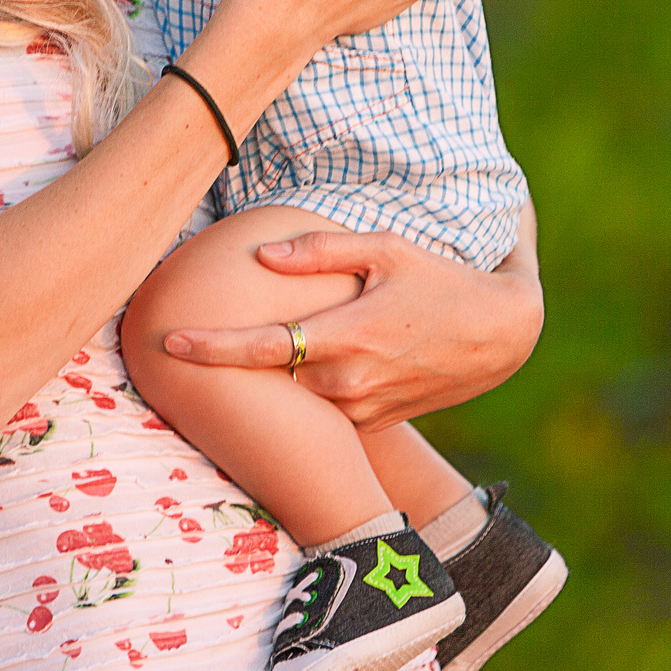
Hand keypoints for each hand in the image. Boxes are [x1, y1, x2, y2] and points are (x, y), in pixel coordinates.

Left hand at [159, 209, 543, 431]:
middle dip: (231, 363)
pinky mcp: (375, 421)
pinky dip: (306, 389)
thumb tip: (263, 254)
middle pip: (269, 378)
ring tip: (238, 355)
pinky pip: (324, 409)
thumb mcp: (388, 249)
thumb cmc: (441, 282)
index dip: (212, 349)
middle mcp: (351, 380)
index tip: (169, 341)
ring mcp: (363, 408)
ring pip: (295, 397)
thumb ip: (323, 250)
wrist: (500, 337)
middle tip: (188, 340)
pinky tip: (299, 368)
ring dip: (270, 379)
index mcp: (348, 335)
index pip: (264, 347)